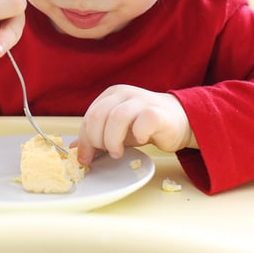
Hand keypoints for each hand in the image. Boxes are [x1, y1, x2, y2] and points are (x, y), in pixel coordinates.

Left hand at [75, 84, 195, 164]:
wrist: (179, 120)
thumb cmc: (145, 125)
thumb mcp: (116, 129)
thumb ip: (97, 135)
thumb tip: (73, 150)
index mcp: (111, 95)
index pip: (89, 116)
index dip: (84, 140)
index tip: (86, 158)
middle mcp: (125, 94)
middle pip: (98, 116)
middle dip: (96, 140)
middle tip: (105, 153)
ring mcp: (141, 100)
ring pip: (117, 118)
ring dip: (113, 140)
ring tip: (118, 151)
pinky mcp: (157, 112)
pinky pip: (142, 123)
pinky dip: (137, 136)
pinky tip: (140, 140)